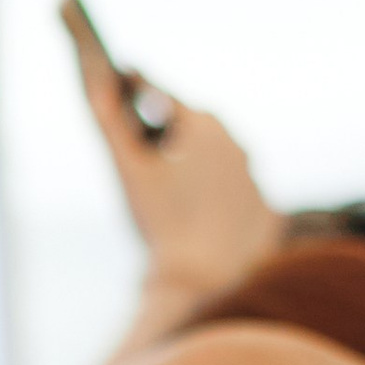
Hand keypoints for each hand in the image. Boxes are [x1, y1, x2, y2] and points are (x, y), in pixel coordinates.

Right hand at [77, 57, 282, 305]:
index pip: (164, 97)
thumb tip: (97, 84)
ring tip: (172, 181)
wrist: (204, 280)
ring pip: (218, 161)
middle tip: (147, 141)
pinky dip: (217, 197)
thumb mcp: (127, 167)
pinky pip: (236, 195)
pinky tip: (200, 210)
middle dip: (169, 130)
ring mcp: (256, 179)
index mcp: (204, 125)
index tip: (126, 83)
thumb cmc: (160, 221)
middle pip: (194, 128)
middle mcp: (237, 145)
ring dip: (196, 164)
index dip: (139, 92)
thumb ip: (108, 119)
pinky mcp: (268, 212)